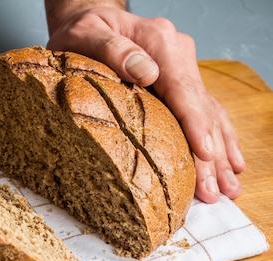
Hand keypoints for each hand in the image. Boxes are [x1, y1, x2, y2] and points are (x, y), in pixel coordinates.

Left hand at [45, 4, 244, 202]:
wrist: (87, 20)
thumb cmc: (81, 32)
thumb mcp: (86, 34)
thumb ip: (113, 50)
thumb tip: (146, 73)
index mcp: (159, 42)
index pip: (183, 88)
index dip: (195, 123)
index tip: (204, 153)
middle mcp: (178, 53)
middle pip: (200, 108)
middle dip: (209, 153)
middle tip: (213, 191)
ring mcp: (182, 67)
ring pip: (209, 113)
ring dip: (219, 154)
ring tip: (227, 188)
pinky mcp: (179, 81)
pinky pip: (204, 111)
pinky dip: (217, 138)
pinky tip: (229, 163)